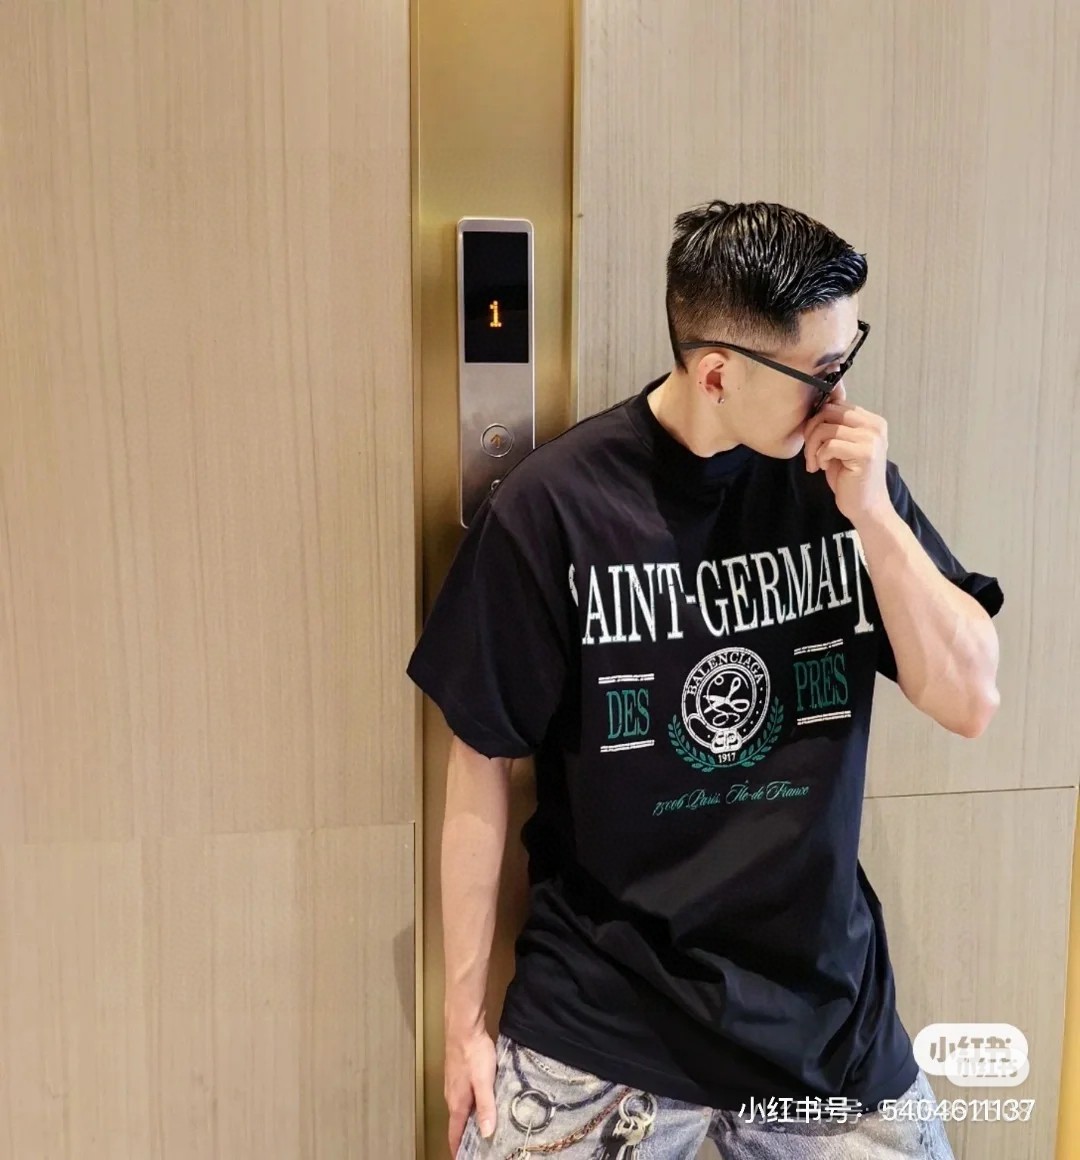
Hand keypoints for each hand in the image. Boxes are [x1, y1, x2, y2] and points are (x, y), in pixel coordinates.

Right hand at [445, 1026, 498, 1156]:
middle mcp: (452, 1096)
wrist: (464, 1027)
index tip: (462, 1159)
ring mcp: (453, 1085)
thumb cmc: (473, 1053)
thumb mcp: (484, 1082)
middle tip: (477, 1148)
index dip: (458, 1149)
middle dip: (464, 1137)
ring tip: (479, 1129)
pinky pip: (463, 1096)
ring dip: (467, 1121)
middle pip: (457, 1123)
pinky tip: (480, 1102)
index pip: (455, 1134)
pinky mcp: (458, 1074)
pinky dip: (469, 1106)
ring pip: (460, 1109)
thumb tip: (487, 1133)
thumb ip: (486, 1107)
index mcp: (457, 1103)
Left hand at [803, 390, 890, 525]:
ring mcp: (872, 438)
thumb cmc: (849, 478)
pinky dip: (820, 457)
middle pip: (829, 411)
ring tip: (815, 462)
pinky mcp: (865, 453)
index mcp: (871, 421)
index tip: (813, 440)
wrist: (866, 507)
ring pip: (826, 428)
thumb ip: (834, 427)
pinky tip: (823, 468)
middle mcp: (875, 425)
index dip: (817, 420)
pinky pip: (829, 445)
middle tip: (810, 452)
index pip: (835, 404)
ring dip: (812, 447)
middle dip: (811, 431)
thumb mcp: (840, 447)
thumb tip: (814, 409)